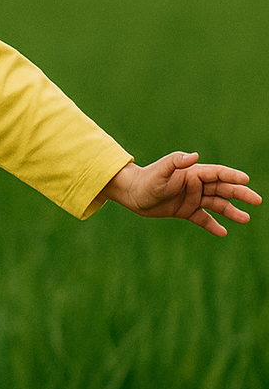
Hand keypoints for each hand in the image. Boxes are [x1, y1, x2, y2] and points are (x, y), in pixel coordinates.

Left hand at [99, 152, 261, 237]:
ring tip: (245, 219)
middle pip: (223, 189)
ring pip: (217, 205)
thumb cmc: (146, 179)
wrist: (132, 194)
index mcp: (193, 173)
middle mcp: (196, 185)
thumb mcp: (161, 170)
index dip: (232, 176)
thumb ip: (177, 162)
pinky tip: (223, 232)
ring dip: (231, 211)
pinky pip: (203, 219)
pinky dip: (213, 225)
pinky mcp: (186, 211)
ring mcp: (192, 198)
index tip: (246, 180)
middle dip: (240, 194)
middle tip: (257, 201)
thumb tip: (195, 156)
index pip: (217, 174)